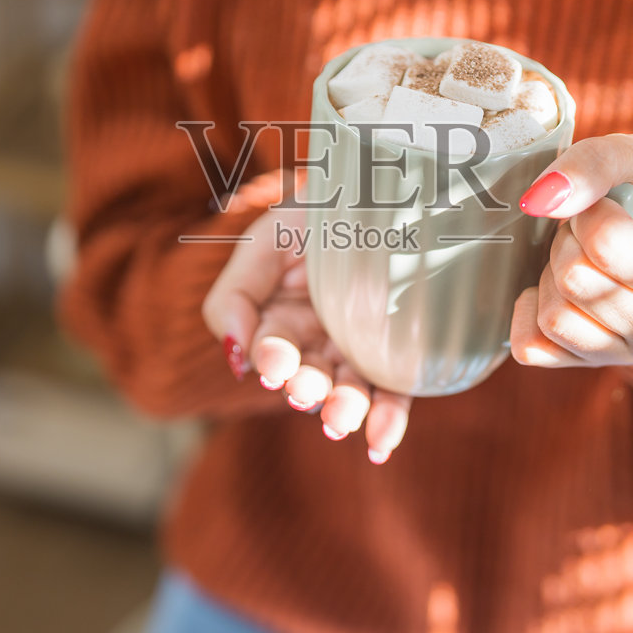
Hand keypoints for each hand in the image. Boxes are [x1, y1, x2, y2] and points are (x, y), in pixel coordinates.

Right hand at [202, 210, 412, 462]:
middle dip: (307, 389)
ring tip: (343, 416)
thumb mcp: (264, 242)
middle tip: (310, 386)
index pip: (269, 351)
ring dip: (343, 411)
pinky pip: (393, 394)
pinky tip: (379, 442)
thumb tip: (237, 359)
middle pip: (307, 381)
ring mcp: (357, 353)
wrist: (380, 191)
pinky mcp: (399, 357)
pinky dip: (386, 420)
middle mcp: (314, 345)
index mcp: (277, 322)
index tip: (277, 361)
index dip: (272, 360)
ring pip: (347, 394)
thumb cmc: (314, 217)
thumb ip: (234, 297)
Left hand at [510, 134, 632, 366]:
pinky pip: (530, 345)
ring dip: (553, 272)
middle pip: (574, 280)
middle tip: (593, 228)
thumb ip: (593, 166)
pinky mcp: (585, 365)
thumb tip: (539, 201)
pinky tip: (560, 286)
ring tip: (583, 256)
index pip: (606, 245)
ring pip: (553, 315)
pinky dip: (532, 307)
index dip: (593, 211)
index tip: (614, 205)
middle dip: (571, 240)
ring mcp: (627, 357)